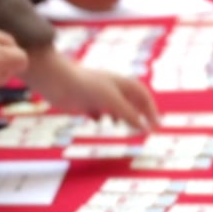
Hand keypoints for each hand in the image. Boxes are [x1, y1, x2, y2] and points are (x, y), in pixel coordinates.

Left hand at [22, 46, 161, 133]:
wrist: (56, 81)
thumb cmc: (86, 86)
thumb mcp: (111, 100)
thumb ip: (128, 114)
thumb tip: (145, 128)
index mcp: (121, 83)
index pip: (142, 96)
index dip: (151, 110)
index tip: (155, 127)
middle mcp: (111, 88)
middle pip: (131, 102)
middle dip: (139, 115)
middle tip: (145, 130)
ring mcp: (98, 95)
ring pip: (115, 107)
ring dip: (122, 117)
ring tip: (123, 126)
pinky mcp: (85, 102)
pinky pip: (98, 110)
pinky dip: (102, 117)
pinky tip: (99, 121)